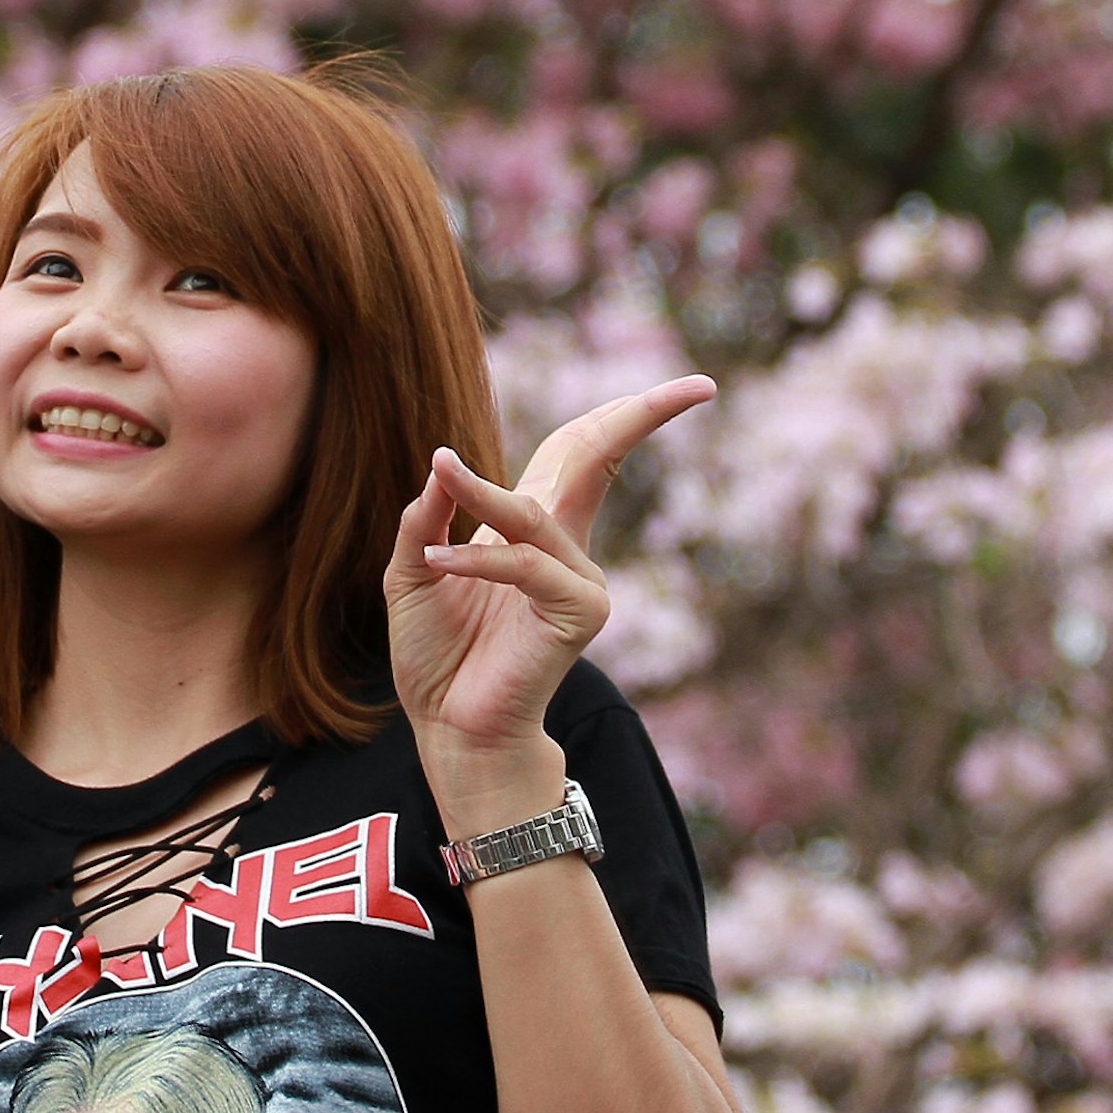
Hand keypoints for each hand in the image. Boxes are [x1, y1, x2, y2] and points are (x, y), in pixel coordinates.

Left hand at [384, 376, 712, 820]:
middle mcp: (565, 545)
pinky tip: (437, 564)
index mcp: (535, 527)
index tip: (685, 386)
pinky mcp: (579, 613)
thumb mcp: (413, 570)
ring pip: (532, 513)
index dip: (616, 412)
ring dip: (481, 492)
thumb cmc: (435, 655)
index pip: (581, 450)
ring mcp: (579, 579)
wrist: (449, 727)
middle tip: (698, 385)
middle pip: (600, 455)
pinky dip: (476, 561)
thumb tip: (442, 465)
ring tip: (441, 467)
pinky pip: (524, 566)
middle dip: (643, 414)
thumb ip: (426, 517)